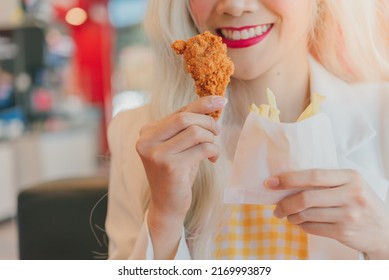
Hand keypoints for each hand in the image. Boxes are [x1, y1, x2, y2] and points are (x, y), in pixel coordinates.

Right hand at [136, 95, 226, 216]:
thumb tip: (213, 103)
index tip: (222, 100)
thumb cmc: (176, 172)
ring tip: (213, 147)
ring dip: (211, 138)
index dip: (202, 104)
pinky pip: (201, 148)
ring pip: (194, 132)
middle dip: (208, 122)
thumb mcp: (178, 145)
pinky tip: (212, 159)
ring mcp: (156, 154)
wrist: (167, 204)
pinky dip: (213, 151)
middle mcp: (147, 140)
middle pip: (185, 118)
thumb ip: (187, 126)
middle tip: (218, 132)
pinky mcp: (170, 166)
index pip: (179, 111)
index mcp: (147, 132)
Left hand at [266, 169, 388, 258]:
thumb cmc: (361, 202)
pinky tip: (300, 222)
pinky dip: (301, 225)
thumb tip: (287, 181)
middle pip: (306, 197)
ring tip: (286, 214)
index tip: (271, 182)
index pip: (314, 175)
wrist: (384, 230)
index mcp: (350, 177)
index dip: (289, 179)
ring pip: (306, 215)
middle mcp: (351, 194)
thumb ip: (326, 181)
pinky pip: (312, 228)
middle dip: (284, 203)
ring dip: (291, 216)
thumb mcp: (351, 184)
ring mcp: (348, 215)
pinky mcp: (344, 232)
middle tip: (275, 207)